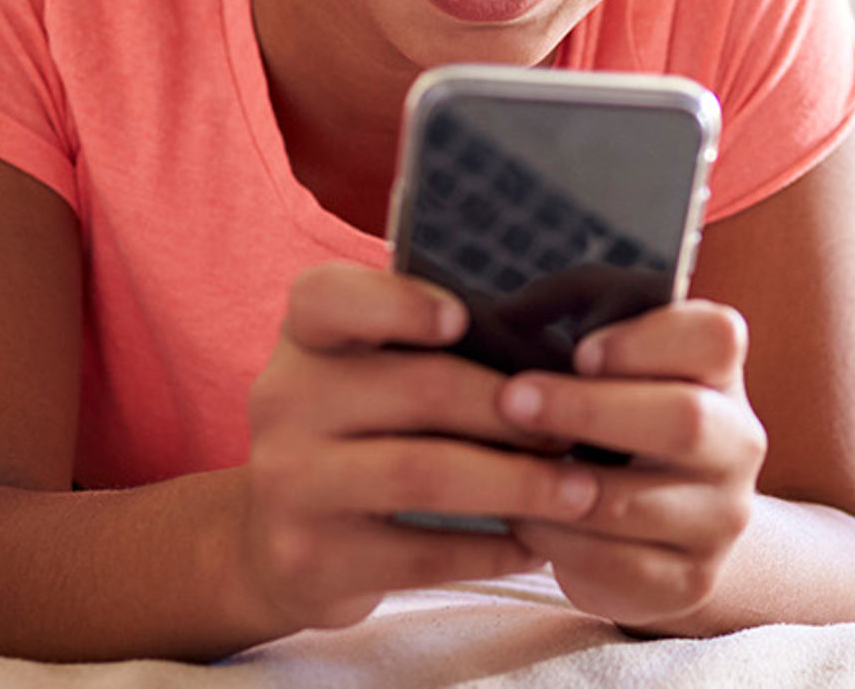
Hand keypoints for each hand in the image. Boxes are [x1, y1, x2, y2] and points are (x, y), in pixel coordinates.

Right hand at [236, 264, 600, 630]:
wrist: (275, 546)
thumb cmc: (360, 436)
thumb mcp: (369, 376)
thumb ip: (432, 350)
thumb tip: (553, 361)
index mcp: (307, 340)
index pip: (329, 296)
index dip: (398, 302)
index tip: (462, 318)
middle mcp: (284, 403)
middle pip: (418, 388)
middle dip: (513, 412)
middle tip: (574, 431)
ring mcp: (290, 484)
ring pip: (424, 474)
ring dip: (519, 483)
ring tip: (579, 492)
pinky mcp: (312, 558)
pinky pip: (421, 555)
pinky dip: (492, 551)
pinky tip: (537, 546)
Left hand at [501, 300, 767, 629]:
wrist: (665, 523)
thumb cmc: (614, 414)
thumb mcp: (603, 351)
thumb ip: (570, 313)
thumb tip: (501, 319)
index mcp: (721, 375)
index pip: (717, 338)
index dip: (649, 341)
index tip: (581, 351)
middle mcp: (738, 443)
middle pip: (687, 419)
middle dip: (588, 408)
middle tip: (512, 400)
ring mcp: (721, 517)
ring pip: (638, 502)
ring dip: (556, 484)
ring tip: (499, 467)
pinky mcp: (690, 580)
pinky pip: (616, 565)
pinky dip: (556, 542)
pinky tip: (523, 518)